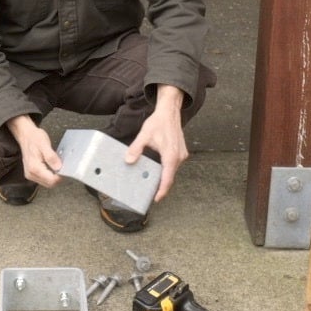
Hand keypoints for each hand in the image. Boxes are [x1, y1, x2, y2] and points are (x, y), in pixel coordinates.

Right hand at [7, 116, 62, 187]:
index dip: (61, 177)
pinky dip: (49, 175)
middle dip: (58, 177)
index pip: (51, 180)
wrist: (25, 135)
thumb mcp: (44, 144)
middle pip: (50, 184)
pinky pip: (43, 179)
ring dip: (54, 177)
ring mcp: (30, 175)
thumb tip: (59, 167)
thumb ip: (51, 157)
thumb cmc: (34, 138)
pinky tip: (51, 167)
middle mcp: (31, 173)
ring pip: (47, 183)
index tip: (66, 169)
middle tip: (63, 166)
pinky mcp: (31, 174)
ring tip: (56, 165)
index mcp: (34, 168)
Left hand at [125, 85, 187, 201]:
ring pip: (172, 171)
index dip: (162, 191)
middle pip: (170, 177)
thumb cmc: (159, 122)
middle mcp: (179, 157)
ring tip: (154, 185)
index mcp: (171, 156)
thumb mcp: (144, 135)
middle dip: (162, 186)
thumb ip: (136, 148)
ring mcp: (182, 155)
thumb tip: (129, 160)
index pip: (167, 179)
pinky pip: (174, 165)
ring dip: (164, 178)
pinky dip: (167, 170)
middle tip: (151, 194)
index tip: (156, 199)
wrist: (170, 111)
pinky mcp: (181, 152)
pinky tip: (158, 171)